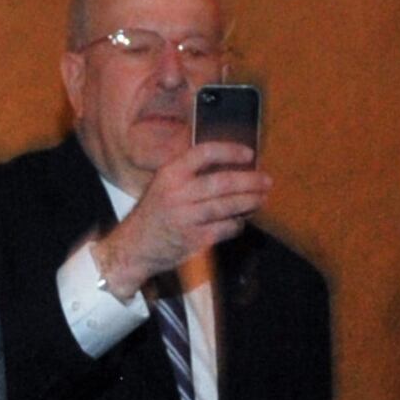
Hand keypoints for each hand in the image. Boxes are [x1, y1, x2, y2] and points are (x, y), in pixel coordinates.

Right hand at [89, 139, 268, 288]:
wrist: (133, 247)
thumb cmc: (153, 214)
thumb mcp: (162, 184)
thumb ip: (188, 173)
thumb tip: (229, 163)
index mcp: (169, 174)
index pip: (204, 153)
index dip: (230, 151)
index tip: (249, 154)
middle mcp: (177, 193)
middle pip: (222, 182)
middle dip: (249, 181)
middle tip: (266, 180)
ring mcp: (186, 218)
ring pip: (227, 206)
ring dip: (249, 202)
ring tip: (261, 198)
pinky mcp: (194, 239)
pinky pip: (225, 228)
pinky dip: (237, 223)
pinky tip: (241, 220)